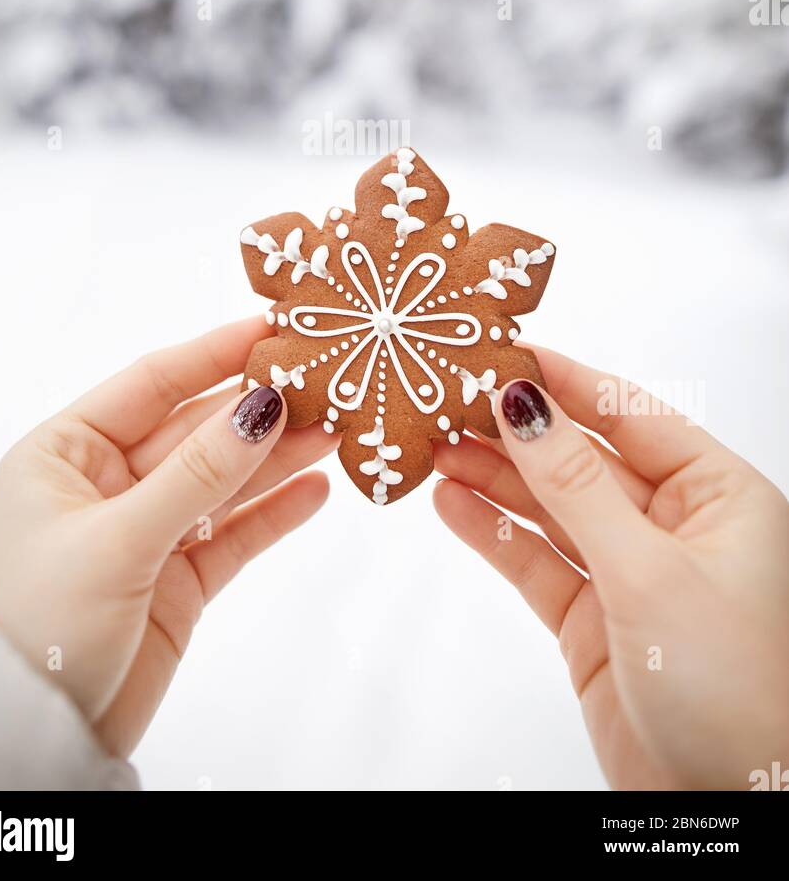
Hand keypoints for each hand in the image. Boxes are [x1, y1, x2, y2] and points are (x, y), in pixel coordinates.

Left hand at [0, 316, 336, 758]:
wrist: (26, 742)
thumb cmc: (37, 626)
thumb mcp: (115, 540)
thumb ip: (196, 475)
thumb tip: (263, 406)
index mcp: (66, 453)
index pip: (152, 384)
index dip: (214, 353)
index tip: (274, 327)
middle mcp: (107, 484)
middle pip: (197, 429)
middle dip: (259, 407)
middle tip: (328, 380)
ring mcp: (146, 533)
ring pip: (223, 481)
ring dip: (278, 456)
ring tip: (338, 428)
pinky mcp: (177, 585)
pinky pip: (234, 536)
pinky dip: (275, 514)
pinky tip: (317, 490)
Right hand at [434, 348, 788, 789]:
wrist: (729, 813)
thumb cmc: (732, 689)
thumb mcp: (648, 570)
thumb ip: (575, 484)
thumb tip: (523, 401)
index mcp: (719, 496)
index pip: (629, 413)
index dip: (565, 380)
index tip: (500, 352)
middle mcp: (677, 526)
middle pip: (582, 457)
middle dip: (515, 430)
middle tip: (445, 398)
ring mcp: (632, 574)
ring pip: (552, 508)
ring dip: (494, 478)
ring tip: (432, 446)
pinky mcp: (595, 622)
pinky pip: (537, 563)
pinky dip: (494, 534)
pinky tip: (451, 504)